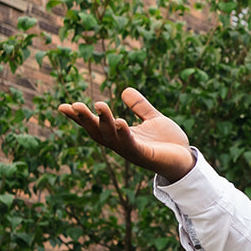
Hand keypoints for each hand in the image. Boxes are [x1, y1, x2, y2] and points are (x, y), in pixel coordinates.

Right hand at [58, 87, 195, 182]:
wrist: (186, 160)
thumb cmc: (168, 143)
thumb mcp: (153, 119)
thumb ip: (139, 106)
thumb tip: (125, 90)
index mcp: (120, 135)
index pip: (95, 126)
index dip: (79, 118)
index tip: (63, 106)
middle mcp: (121, 144)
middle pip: (98, 132)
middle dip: (85, 120)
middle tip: (73, 105)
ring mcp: (132, 151)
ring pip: (112, 137)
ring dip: (104, 122)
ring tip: (98, 105)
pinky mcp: (145, 155)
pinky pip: (132, 144)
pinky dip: (125, 134)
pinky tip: (120, 122)